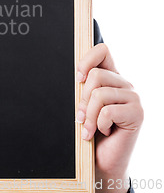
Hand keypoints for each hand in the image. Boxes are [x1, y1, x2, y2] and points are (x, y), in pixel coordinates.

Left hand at [76, 43, 143, 192]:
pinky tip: (104, 132)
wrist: (102, 160)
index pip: (103, 50)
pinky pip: (108, 111)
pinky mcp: (137, 113)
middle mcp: (124, 84)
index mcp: (110, 77)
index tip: (77, 78)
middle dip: (82, 99)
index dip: (87, 59)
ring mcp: (133, 98)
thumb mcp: (83, 105)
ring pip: (99, 94)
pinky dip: (99, 124)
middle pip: (96, 75)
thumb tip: (74, 75)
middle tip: (80, 117)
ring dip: (88, 115)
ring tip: (89, 128)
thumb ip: (82, 88)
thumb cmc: (90, 131)